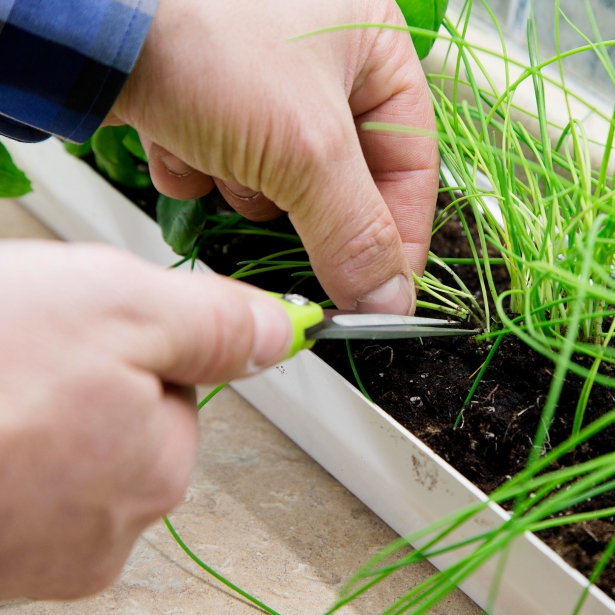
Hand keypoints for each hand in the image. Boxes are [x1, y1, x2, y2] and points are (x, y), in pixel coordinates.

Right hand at [0, 241, 292, 599]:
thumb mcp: (115, 304)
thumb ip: (214, 323)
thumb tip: (286, 332)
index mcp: (153, 464)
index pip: (169, 392)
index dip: (123, 344)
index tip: (71, 333)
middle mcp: (107, 526)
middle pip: (113, 428)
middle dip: (73, 383)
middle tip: (11, 355)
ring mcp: (36, 555)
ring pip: (56, 455)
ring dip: (25, 415)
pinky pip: (12, 486)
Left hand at [108, 0, 438, 315]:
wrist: (85, 17)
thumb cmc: (209, 39)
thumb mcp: (307, 147)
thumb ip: (356, 231)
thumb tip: (387, 296)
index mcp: (373, 46)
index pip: (412, 161)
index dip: (402, 233)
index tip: (387, 291)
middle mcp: (323, 60)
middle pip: (342, 177)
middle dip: (302, 196)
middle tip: (287, 206)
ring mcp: (260, 78)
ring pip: (281, 178)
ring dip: (247, 181)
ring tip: (218, 145)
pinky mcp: (206, 96)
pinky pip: (226, 163)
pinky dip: (202, 165)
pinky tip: (179, 135)